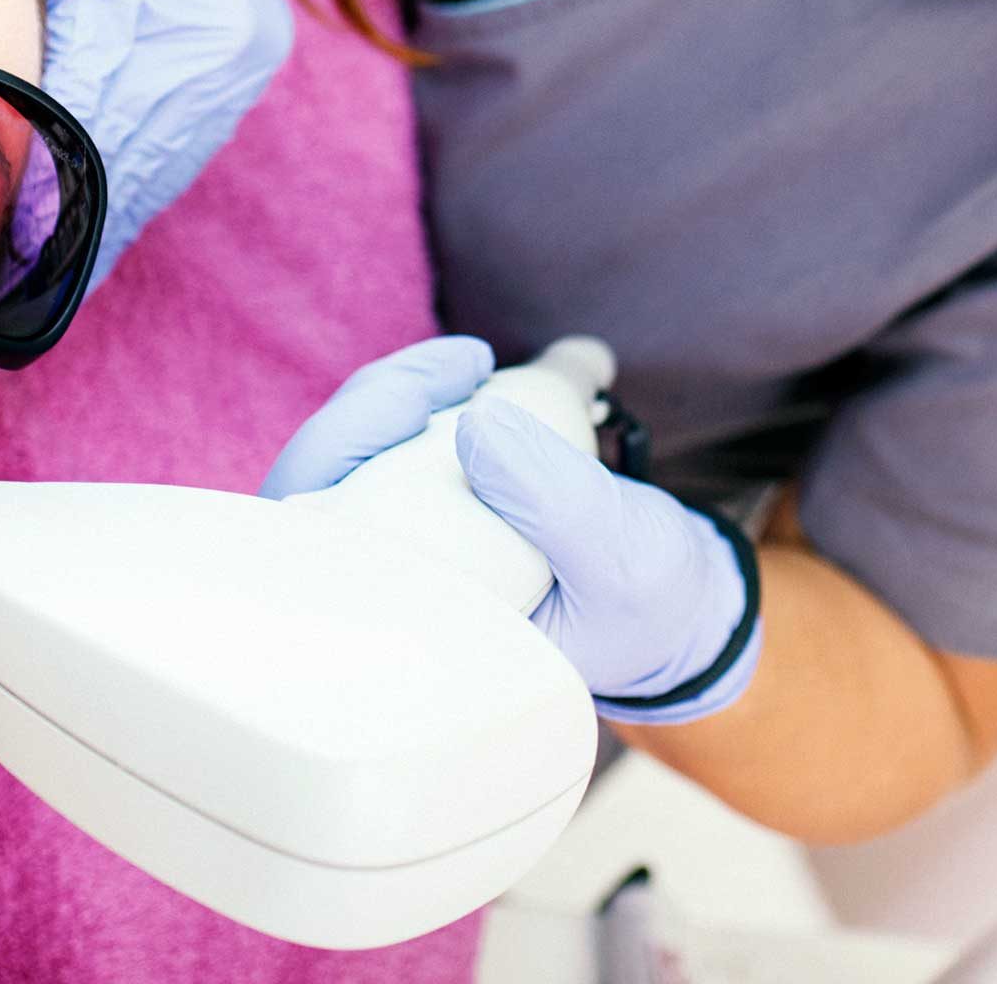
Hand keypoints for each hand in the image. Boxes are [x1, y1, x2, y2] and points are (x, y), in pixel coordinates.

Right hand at [0, 0, 293, 287]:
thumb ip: (106, 55)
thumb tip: (45, 146)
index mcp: (237, 48)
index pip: (159, 167)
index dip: (94, 227)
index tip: (40, 271)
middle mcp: (234, 48)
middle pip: (137, 174)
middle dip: (66, 232)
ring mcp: (198, 23)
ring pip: (109, 147)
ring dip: (39, 198)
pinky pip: (80, 90)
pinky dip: (27, 132)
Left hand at [261, 336, 761, 723]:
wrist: (672, 598)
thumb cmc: (644, 605)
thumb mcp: (620, 565)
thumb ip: (560, 507)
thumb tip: (478, 424)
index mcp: (416, 632)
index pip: (326, 553)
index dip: (339, 461)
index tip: (414, 407)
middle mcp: (394, 586)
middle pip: (324, 484)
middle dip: (375, 406)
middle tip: (459, 369)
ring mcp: (407, 534)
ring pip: (357, 451)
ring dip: (403, 390)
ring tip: (473, 364)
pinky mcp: (431, 491)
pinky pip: (397, 434)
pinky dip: (430, 392)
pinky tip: (473, 369)